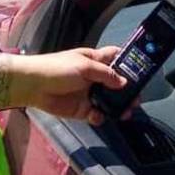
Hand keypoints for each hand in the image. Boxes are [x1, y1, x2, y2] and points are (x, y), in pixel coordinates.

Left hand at [12, 47, 134, 125]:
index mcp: (95, 60)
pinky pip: (96, 114)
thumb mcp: (84, 66)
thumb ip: (106, 74)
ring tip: (125, 112)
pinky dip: (100, 116)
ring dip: (117, 107)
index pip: (116, 58)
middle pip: (116, 83)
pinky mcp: (81, 109)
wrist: (32, 86)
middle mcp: (94, 76)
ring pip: (109, 101)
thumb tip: (124, 82)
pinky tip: (97, 115)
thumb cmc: (56, 68)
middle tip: (136, 99)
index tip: (141, 71)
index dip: (128, 63)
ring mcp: (88, 93)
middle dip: (127, 91)